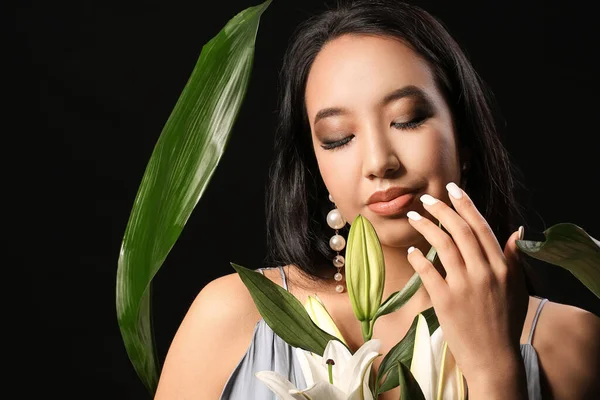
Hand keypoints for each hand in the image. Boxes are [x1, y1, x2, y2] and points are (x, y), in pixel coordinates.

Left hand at [405, 182, 528, 382]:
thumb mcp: (517, 288)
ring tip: (413, 217)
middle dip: (441, 209)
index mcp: (502, 267)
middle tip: (425, 199)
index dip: (465, 205)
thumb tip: (516, 231)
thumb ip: (514, 258)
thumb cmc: (505, 322)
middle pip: (460, 231)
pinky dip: (418, 257)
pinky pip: (428, 271)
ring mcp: (464, 286)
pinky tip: (411, 250)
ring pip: (443, 245)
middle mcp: (484, 272)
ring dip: (426, 226)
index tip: (452, 189)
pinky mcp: (446, 301)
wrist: (493, 358)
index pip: (481, 227)